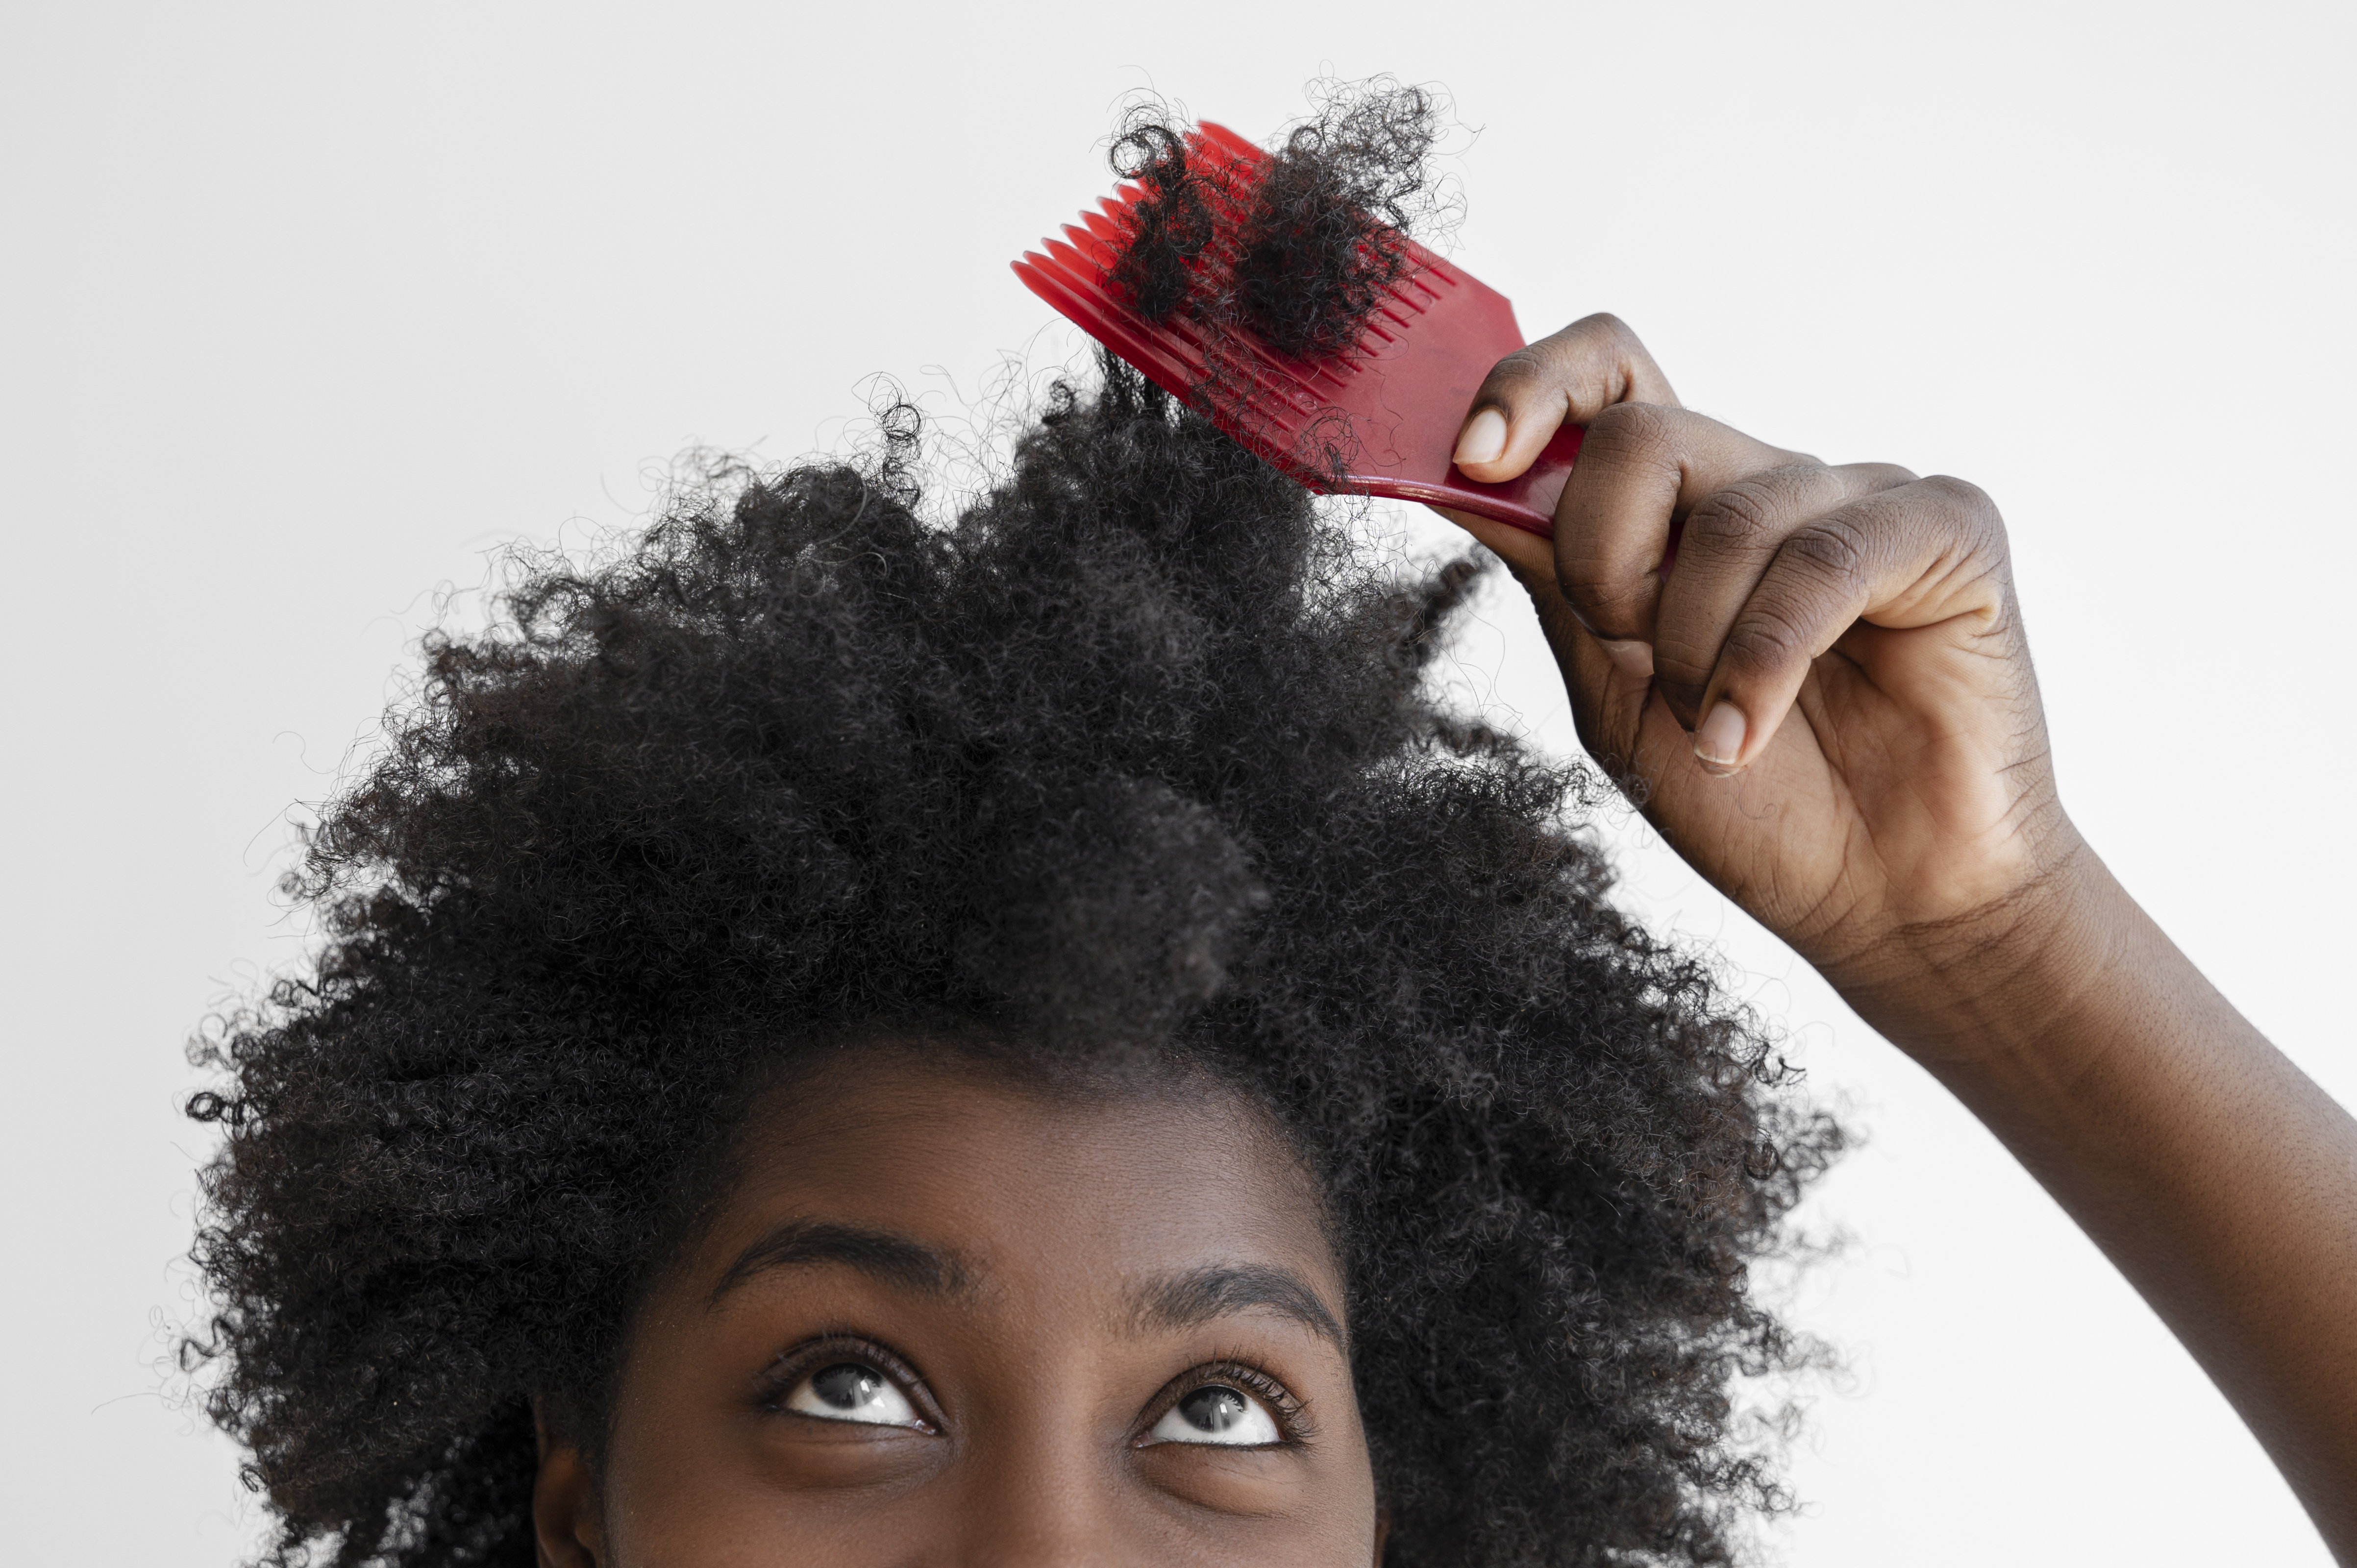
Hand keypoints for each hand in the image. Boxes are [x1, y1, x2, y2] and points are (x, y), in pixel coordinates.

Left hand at [1436, 315, 2080, 1047]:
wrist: (1882, 898)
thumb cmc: (1752, 801)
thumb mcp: (1611, 683)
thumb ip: (1549, 570)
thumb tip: (1450, 473)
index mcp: (1685, 507)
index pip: (1608, 377)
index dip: (1531, 386)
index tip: (1474, 457)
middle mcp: (1769, 480)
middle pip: (1641, 434)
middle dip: (1605, 566)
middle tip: (1635, 657)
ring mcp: (1862, 497)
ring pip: (1727, 517)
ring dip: (1693, 652)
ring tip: (1718, 735)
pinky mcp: (1947, 528)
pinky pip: (1826, 558)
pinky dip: (1766, 662)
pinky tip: (1750, 735)